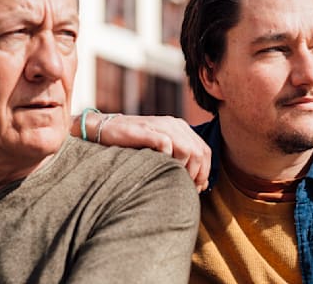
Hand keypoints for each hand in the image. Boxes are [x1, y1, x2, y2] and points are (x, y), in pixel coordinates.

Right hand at [75, 113, 210, 191]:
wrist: (106, 129)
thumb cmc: (133, 145)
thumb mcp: (162, 151)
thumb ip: (181, 160)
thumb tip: (203, 183)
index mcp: (181, 128)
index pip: (205, 150)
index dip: (205, 171)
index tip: (196, 187)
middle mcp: (174, 124)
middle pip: (200, 152)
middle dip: (197, 174)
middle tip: (187, 188)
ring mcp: (161, 125)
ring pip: (188, 149)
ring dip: (184, 169)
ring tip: (174, 179)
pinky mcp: (147, 129)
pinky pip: (167, 144)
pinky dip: (168, 158)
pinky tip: (160, 166)